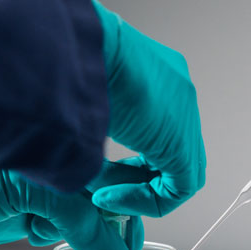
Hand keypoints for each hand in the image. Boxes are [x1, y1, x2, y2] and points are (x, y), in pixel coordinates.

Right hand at [91, 0, 206, 216]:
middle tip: (104, 189)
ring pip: (177, 171)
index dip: (131, 162)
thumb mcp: (83, 93)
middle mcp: (178, 91)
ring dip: (137, 189)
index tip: (102, 175)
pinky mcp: (181, 141)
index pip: (159, 130)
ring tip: (101, 193)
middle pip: (170, 152)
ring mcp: (185, 113)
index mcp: (157, 73)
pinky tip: (111, 197)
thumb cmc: (66, 62)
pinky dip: (146, 199)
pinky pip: (179, 186)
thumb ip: (92, 118)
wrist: (76, 50)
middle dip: (135, 178)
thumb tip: (82, 146)